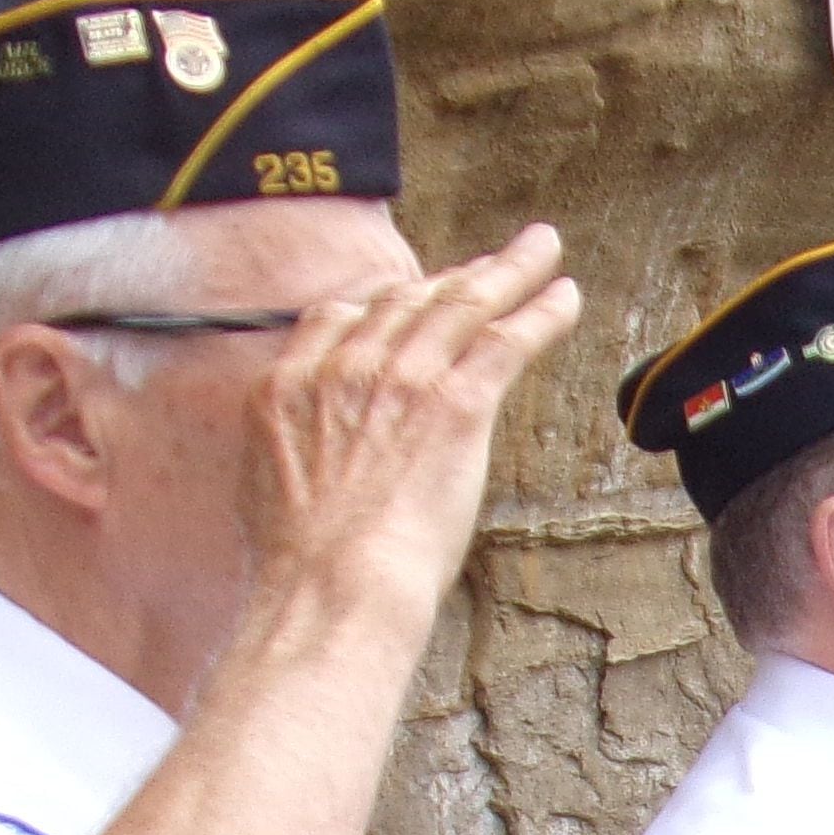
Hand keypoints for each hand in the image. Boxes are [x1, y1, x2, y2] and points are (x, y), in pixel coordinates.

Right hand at [244, 221, 584, 631]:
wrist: (329, 586)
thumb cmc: (301, 571)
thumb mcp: (267, 496)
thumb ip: (290, 460)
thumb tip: (311, 476)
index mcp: (287, 387)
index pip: (338, 317)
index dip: (386, 301)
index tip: (418, 295)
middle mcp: (341, 368)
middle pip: (406, 300)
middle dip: (454, 275)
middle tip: (491, 262)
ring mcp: (398, 380)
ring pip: (461, 304)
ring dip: (509, 270)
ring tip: (543, 247)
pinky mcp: (452, 404)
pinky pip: (505, 340)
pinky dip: (540, 311)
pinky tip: (566, 295)